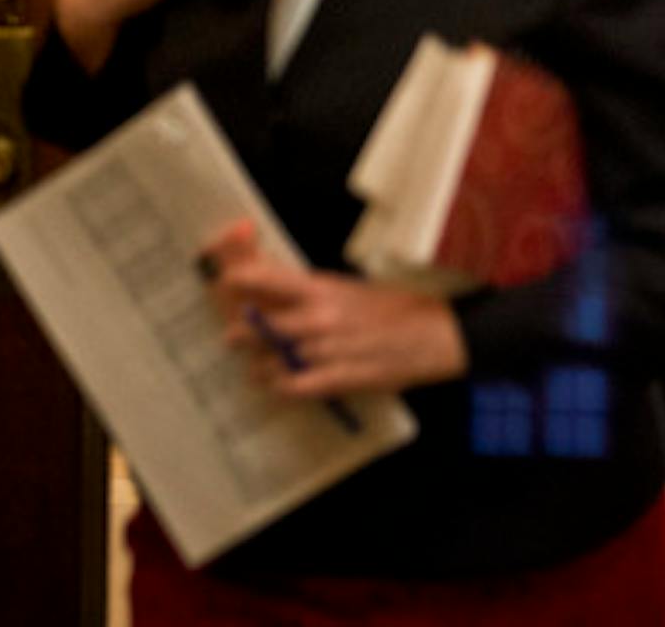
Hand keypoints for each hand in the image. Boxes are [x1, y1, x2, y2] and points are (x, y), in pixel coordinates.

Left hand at [201, 220, 466, 397]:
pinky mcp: (336, 379)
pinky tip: (282, 382)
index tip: (226, 283)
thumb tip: (275, 290)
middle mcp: (316, 318)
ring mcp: (324, 351)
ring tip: (264, 364)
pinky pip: (289, 387)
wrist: (438, 335)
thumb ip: (312, 291)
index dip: (235, 279)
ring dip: (259, 364)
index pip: (262, 277)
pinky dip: (280, 386)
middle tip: (242, 335)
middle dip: (241, 333)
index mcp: (321, 288)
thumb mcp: (351, 287)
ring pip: (265, 361)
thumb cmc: (398, 307)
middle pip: (253, 326)